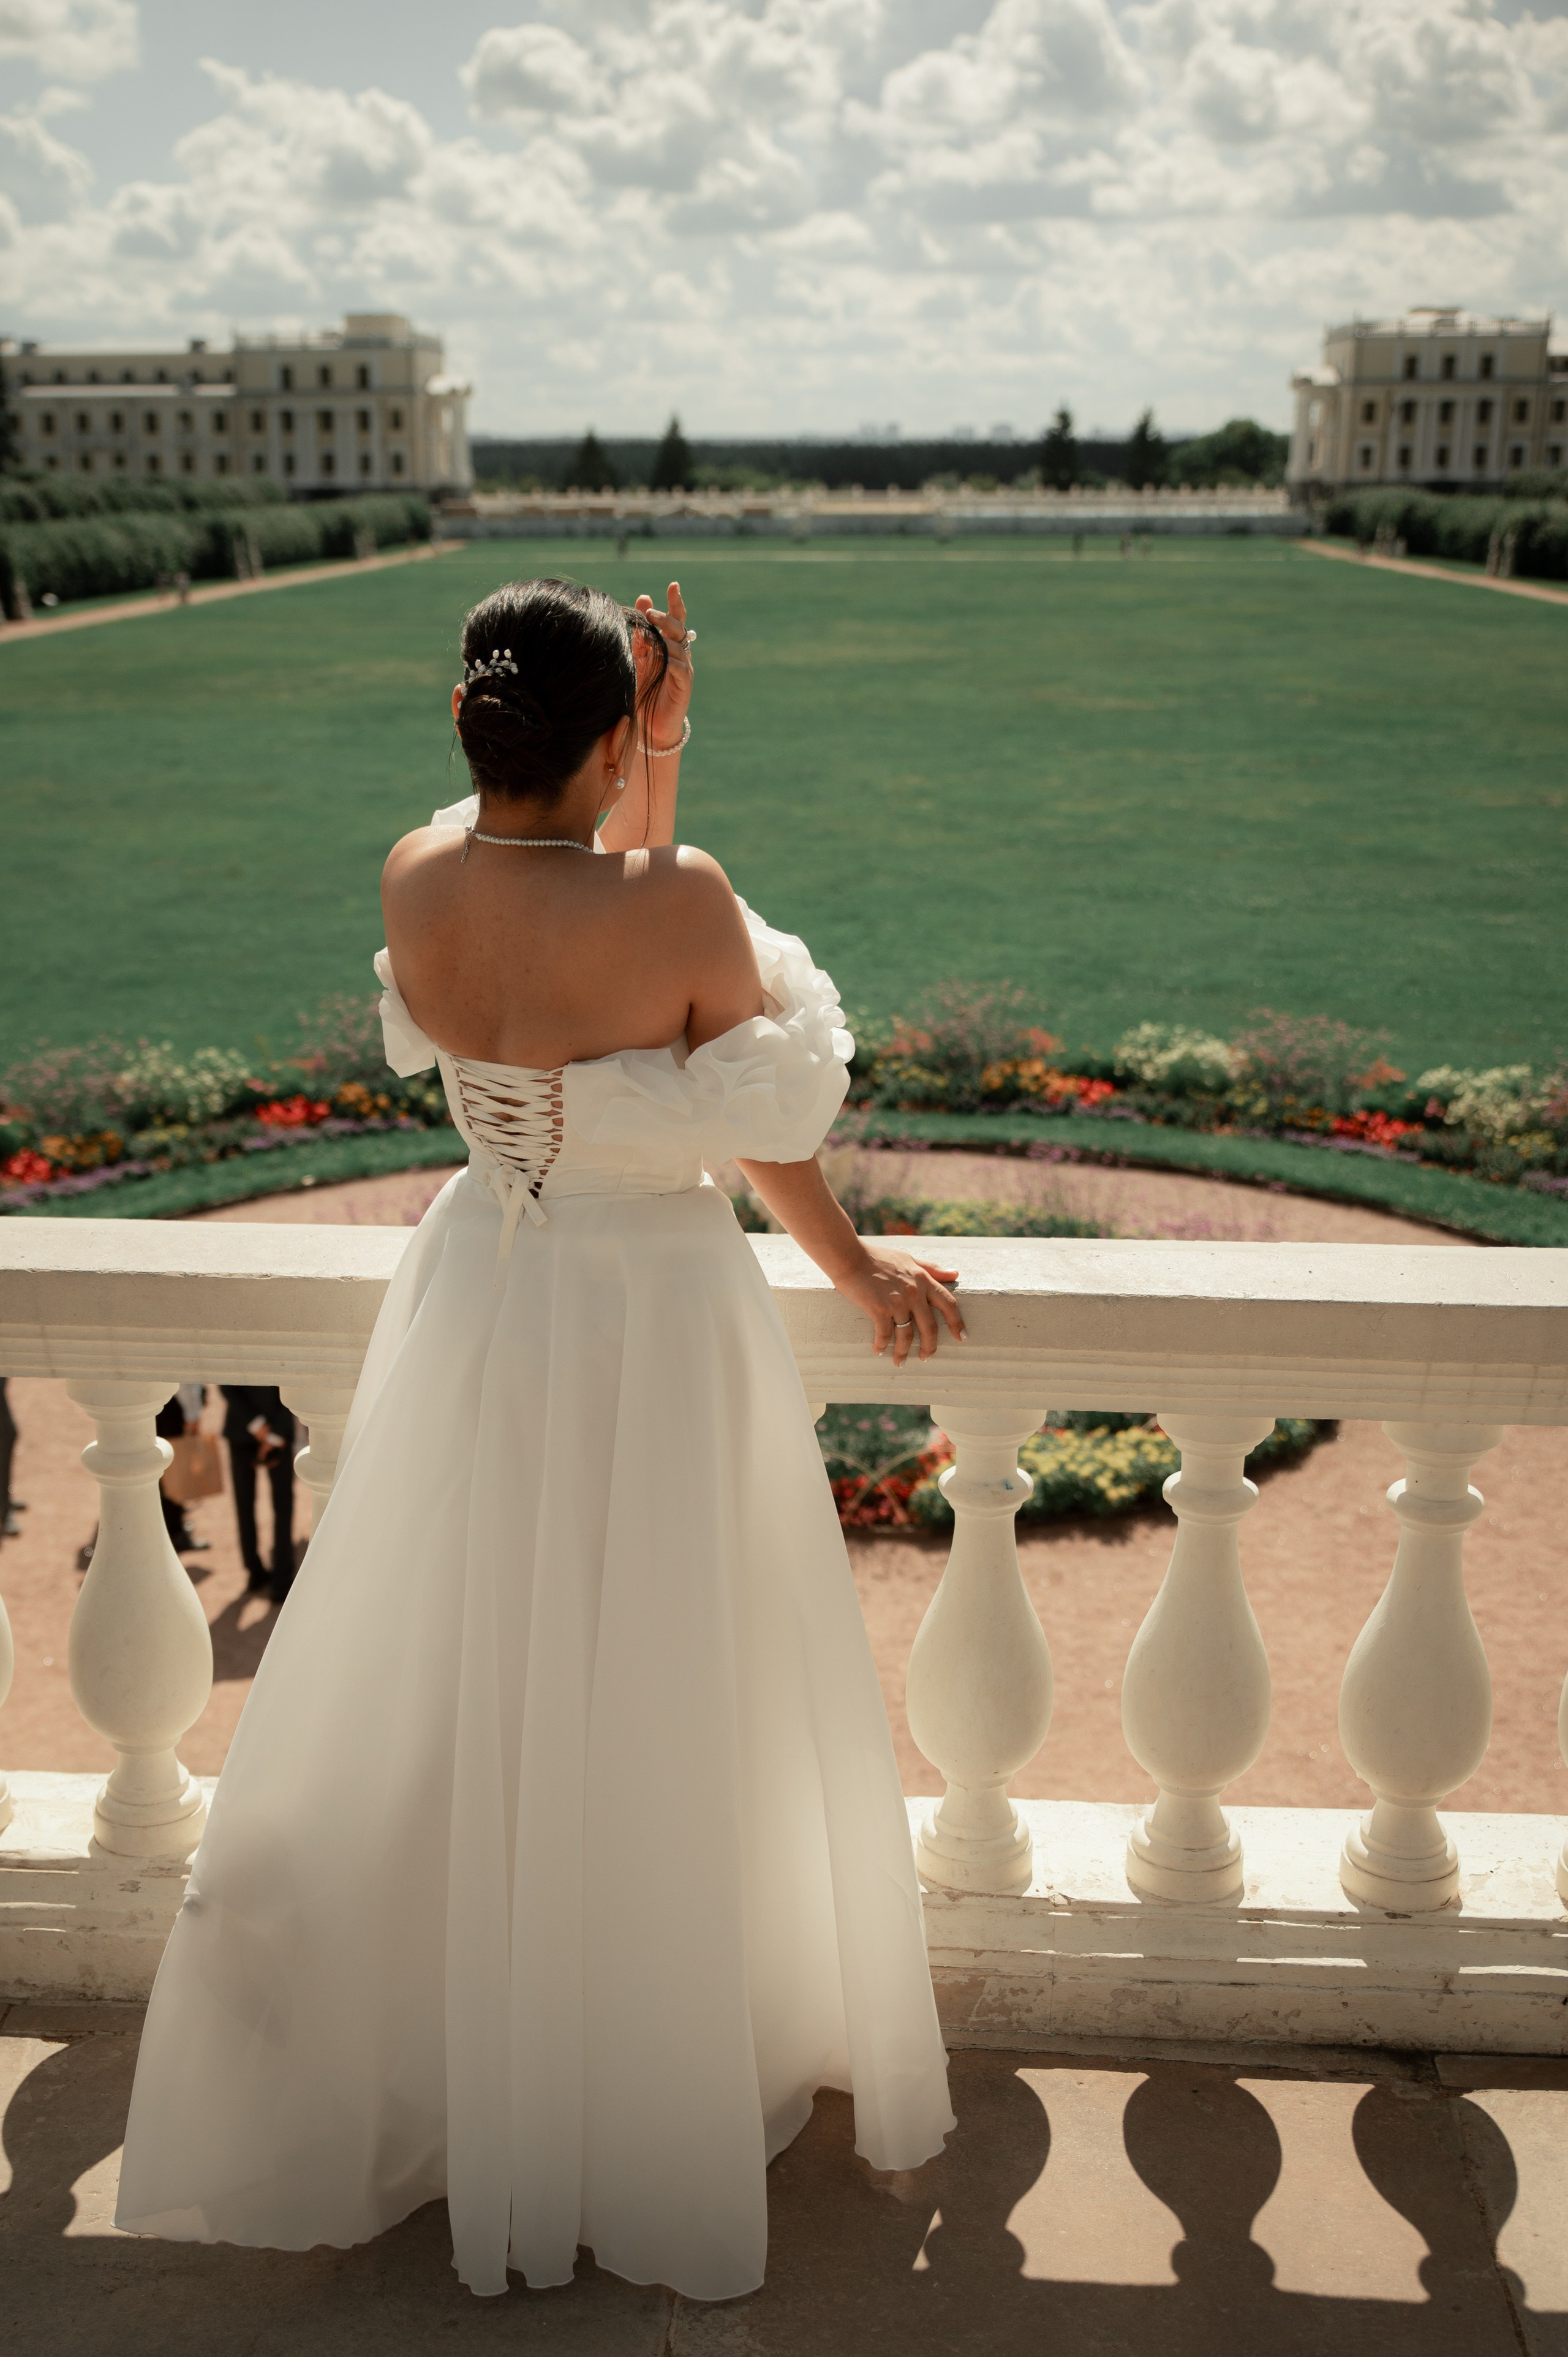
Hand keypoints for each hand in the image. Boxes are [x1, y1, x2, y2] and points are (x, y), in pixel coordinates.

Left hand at [632, 581, 692, 750]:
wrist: (650, 726)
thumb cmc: (643, 691)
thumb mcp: (638, 658)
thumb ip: (640, 634)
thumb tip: (642, 600)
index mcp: (668, 645)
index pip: (674, 619)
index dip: (675, 602)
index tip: (673, 584)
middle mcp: (679, 654)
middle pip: (679, 628)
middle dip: (666, 617)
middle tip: (651, 611)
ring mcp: (683, 669)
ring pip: (679, 645)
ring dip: (664, 635)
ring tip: (649, 629)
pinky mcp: (684, 685)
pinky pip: (680, 667)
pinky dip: (671, 658)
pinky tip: (661, 654)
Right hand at [830, 1241, 965, 1368]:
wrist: (849, 1256)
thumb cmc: (877, 1257)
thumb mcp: (909, 1259)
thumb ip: (931, 1268)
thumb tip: (956, 1274)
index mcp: (923, 1280)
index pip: (949, 1304)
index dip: (957, 1322)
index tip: (961, 1337)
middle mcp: (914, 1292)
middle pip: (930, 1327)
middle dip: (929, 1347)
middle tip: (926, 1358)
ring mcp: (897, 1301)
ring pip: (907, 1335)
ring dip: (903, 1352)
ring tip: (900, 1362)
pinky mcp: (879, 1309)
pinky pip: (884, 1335)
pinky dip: (881, 1345)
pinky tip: (878, 1351)